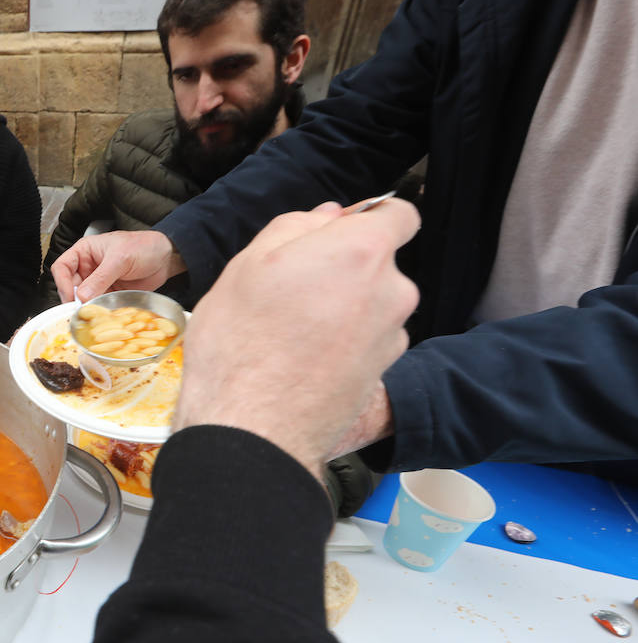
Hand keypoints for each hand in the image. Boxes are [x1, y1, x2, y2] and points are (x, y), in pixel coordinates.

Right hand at [51, 230, 184, 302]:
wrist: (166, 257)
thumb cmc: (143, 247)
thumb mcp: (120, 259)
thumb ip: (100, 278)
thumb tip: (82, 296)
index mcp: (85, 251)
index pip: (62, 267)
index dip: (62, 283)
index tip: (70, 297)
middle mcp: (88, 267)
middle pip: (70, 285)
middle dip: (73, 299)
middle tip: (78, 312)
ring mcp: (98, 281)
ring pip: (82, 297)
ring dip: (85, 307)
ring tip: (90, 315)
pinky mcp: (109, 293)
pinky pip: (97, 304)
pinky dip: (98, 311)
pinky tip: (102, 316)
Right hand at [172, 199, 419, 477]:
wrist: (255, 429)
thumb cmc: (243, 344)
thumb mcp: (247, 265)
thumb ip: (293, 228)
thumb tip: (324, 217)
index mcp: (361, 251)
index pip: (399, 213)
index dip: (368, 216)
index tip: (336, 232)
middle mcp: (391, 290)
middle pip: (377, 262)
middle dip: (342, 267)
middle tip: (289, 287)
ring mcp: (391, 335)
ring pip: (370, 302)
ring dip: (341, 306)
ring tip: (288, 329)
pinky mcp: (382, 371)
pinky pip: (366, 339)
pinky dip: (343, 341)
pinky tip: (302, 357)